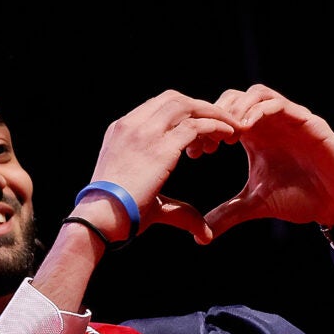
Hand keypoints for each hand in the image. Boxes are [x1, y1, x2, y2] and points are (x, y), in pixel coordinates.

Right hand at [79, 90, 240, 243]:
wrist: (101, 216)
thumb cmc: (119, 214)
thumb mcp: (148, 200)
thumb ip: (178, 210)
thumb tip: (205, 234)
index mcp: (121, 130)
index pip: (157, 107)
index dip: (182, 114)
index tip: (199, 133)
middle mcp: (132, 124)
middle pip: (174, 99)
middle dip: (200, 109)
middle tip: (220, 125)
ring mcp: (146, 131)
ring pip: (187, 106)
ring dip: (212, 114)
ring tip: (231, 129)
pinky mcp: (162, 145)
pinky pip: (196, 125)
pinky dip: (216, 126)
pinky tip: (228, 136)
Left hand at [201, 84, 333, 241]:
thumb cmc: (301, 198)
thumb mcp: (257, 204)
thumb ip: (229, 214)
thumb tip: (200, 236)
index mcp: (256, 135)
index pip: (224, 114)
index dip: (206, 128)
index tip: (196, 152)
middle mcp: (271, 122)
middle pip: (234, 97)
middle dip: (216, 115)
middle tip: (208, 142)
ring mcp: (290, 119)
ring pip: (256, 93)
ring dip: (236, 109)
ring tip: (226, 136)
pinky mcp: (309, 123)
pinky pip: (281, 105)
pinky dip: (259, 112)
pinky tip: (245, 131)